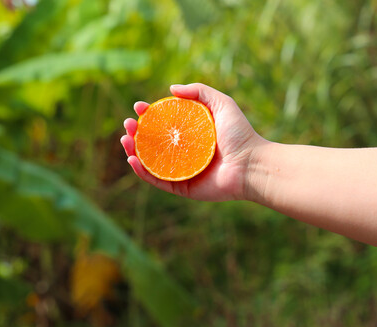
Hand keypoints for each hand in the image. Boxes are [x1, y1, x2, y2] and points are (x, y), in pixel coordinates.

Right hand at [121, 83, 265, 200]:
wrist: (250, 164)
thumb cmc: (239, 134)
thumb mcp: (221, 103)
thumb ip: (199, 91)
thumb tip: (171, 88)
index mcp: (190, 134)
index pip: (163, 123)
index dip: (148, 114)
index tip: (138, 106)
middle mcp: (183, 152)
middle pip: (152, 142)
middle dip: (136, 132)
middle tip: (128, 124)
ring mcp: (180, 170)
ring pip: (150, 161)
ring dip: (133, 150)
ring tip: (125, 139)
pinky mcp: (181, 188)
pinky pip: (156, 180)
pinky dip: (142, 172)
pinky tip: (133, 159)